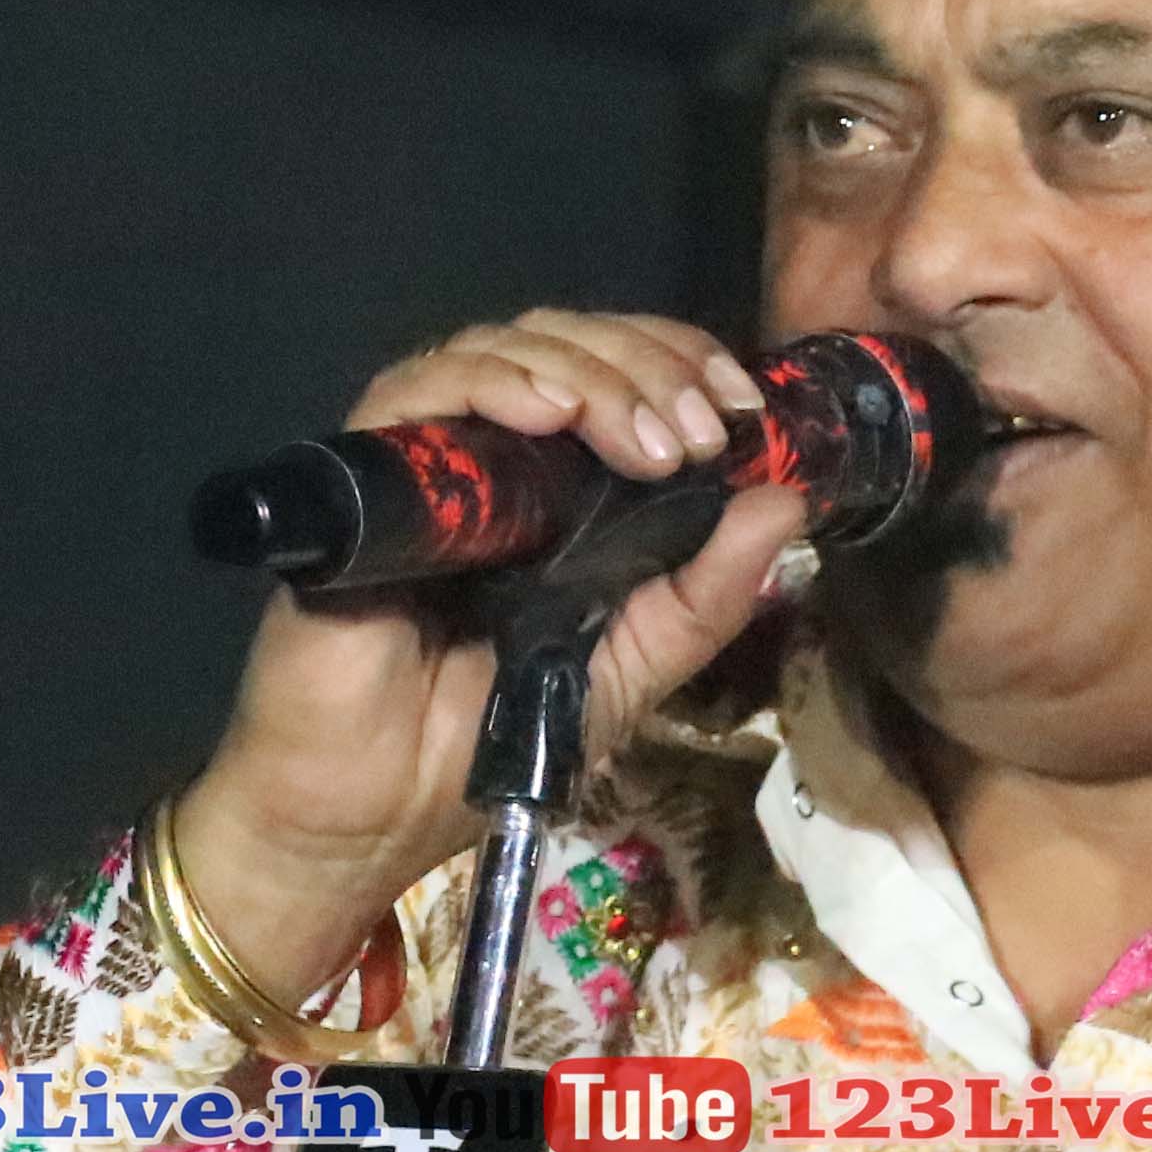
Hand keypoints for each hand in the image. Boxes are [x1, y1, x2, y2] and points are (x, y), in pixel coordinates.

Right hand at [171, 311, 814, 1012]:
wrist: (376, 811)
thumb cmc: (490, 742)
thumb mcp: (635, 669)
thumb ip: (707, 594)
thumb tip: (789, 500)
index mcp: (559, 482)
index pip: (618, 369)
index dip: (680, 361)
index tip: (741, 406)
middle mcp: (492, 452)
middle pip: (567, 341)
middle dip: (648, 367)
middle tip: (695, 435)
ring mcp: (425, 457)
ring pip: (502, 348)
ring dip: (590, 374)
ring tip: (645, 440)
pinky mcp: (361, 475)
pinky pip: (416, 390)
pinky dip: (489, 382)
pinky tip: (548, 411)